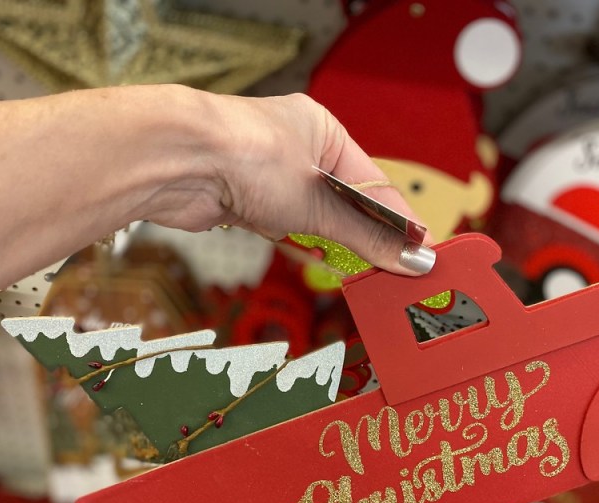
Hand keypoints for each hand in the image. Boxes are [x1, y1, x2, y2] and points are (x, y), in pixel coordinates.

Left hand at [143, 92, 434, 275]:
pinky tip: (319, 263)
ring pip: (316, 220)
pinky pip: (287, 230)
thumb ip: (365, 234)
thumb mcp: (318, 202)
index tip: (422, 253)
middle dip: (369, 238)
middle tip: (396, 271)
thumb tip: (408, 256)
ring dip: (335, 246)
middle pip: (347, 205)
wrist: (177, 161)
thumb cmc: (246, 154)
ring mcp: (270, 177)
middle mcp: (298, 151)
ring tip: (366, 274)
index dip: (400, 222)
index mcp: (324, 132)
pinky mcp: (247, 202)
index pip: (375, 185)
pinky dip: (302, 247)